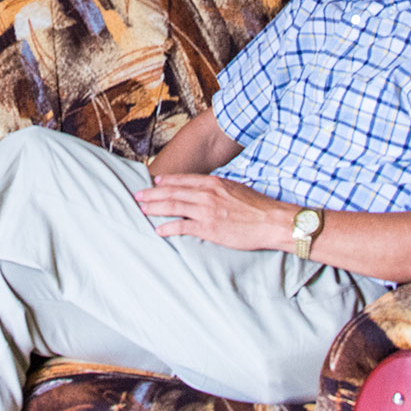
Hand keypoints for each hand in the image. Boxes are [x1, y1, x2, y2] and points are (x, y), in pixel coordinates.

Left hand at [134, 173, 288, 250]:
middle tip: (137, 196)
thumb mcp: (236, 189)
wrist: (272, 221)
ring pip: (174, 206)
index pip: (183, 180)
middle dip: (152, 194)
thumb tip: (206, 190)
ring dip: (155, 207)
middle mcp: (207, 194)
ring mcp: (207, 211)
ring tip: (142, 209)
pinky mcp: (210, 228)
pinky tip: (159, 230)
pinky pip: (183, 226)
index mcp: (214, 183)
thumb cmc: (257, 207)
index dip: (166, 181)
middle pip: (173, 191)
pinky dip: (168, 227)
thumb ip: (218, 189)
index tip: (153, 182)